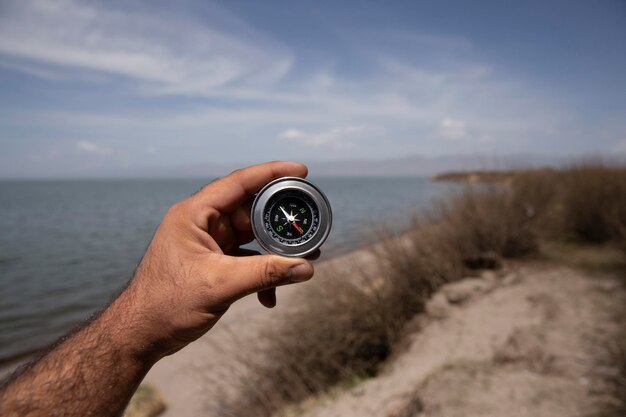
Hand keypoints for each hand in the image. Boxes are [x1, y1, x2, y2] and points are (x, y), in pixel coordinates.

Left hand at [121, 161, 314, 357]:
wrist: (141, 335)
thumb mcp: (220, 285)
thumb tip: (305, 268)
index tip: (302, 170)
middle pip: (251, 209)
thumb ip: (265, 274)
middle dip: (280, 221)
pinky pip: (246, 258)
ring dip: (274, 250)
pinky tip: (271, 295)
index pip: (240, 183)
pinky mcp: (213, 262)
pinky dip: (261, 272)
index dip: (272, 173)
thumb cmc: (166, 304)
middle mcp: (202, 222)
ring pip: (251, 235)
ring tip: (302, 260)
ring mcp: (208, 242)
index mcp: (195, 214)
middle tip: (307, 227)